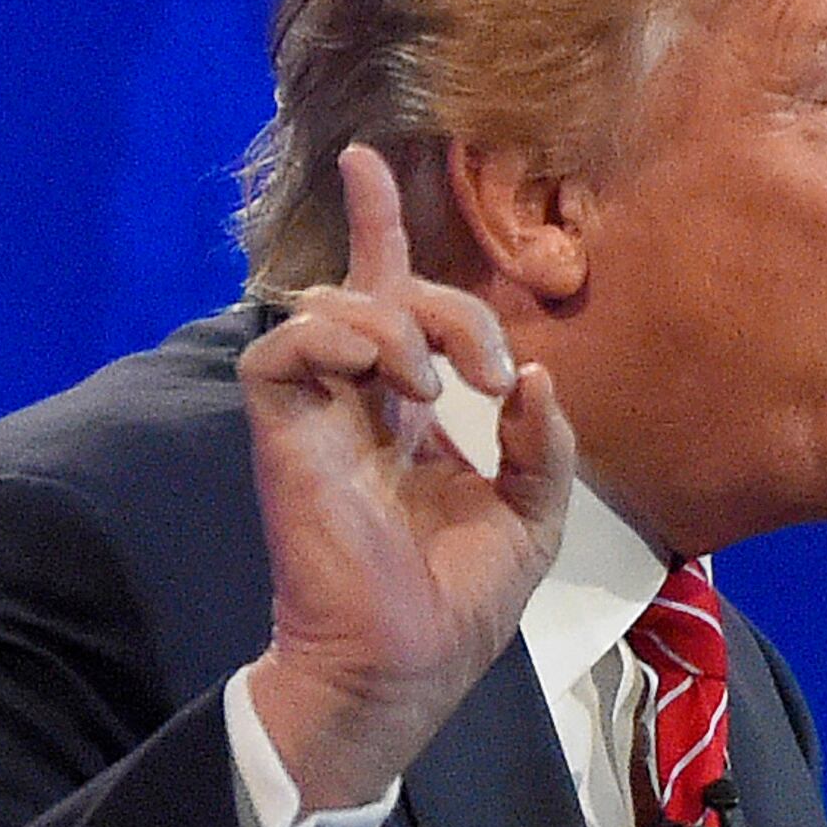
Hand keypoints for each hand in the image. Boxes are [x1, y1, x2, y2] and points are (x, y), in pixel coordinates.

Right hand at [237, 146, 577, 810]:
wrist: (406, 665)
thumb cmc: (460, 605)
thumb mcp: (534, 516)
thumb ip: (543, 442)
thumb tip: (533, 376)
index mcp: (411, 415)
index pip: (390, 298)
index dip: (376, 226)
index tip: (368, 160)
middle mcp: (359, 403)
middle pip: (379, 291)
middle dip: (442, 302)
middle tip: (489, 370)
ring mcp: (317, 416)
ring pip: (333, 307)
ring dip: (401, 323)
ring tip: (443, 389)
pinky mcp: (283, 433)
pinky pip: (282, 347)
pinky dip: (336, 336)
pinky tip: (392, 379)